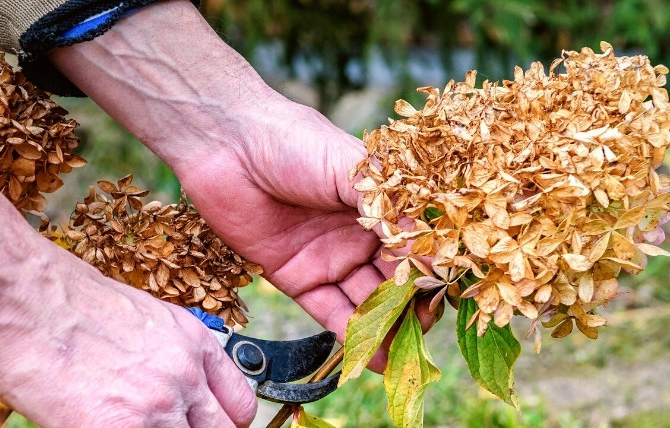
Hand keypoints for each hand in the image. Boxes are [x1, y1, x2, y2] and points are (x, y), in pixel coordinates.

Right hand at [0, 178, 256, 426]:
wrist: (23, 297)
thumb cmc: (68, 301)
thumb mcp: (143, 318)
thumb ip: (170, 357)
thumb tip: (171, 391)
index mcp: (195, 344)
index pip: (241, 408)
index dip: (221, 423)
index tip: (203, 425)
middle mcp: (185, 375)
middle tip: (168, 427)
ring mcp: (156, 406)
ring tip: (130, 423)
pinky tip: (99, 425)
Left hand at [51, 0, 434, 371]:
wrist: (225, 144)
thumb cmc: (293, 142)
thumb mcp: (350, 169)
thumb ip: (385, 212)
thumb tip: (424, 252)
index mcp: (378, 205)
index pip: (414, 247)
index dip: (429, 274)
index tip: (444, 300)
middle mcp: (358, 235)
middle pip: (393, 281)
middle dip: (410, 310)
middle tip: (424, 338)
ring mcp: (328, 258)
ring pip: (364, 301)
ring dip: (384, 330)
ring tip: (403, 357)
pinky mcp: (295, 277)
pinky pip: (328, 310)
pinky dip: (349, 334)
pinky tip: (370, 356)